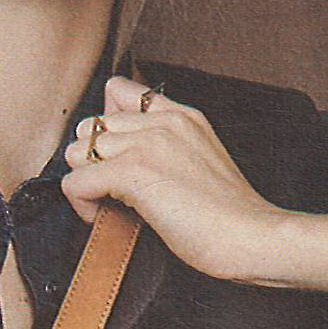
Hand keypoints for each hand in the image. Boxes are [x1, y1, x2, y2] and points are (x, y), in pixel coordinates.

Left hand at [58, 74, 291, 283]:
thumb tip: (125, 167)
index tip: (120, 161)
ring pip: (78, 152)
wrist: (252, 237)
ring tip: (111, 207)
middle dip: (93, 161)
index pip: (118, 92)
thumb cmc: (231, 217)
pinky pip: (75, 182)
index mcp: (181, 115)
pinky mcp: (134, 173)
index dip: (107, 128)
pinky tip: (106, 219)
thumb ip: (168, 150)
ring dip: (86, 183)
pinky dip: (82, 207)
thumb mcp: (202, 162)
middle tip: (114, 193)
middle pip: (91, 125)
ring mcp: (147, 144)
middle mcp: (161, 121)